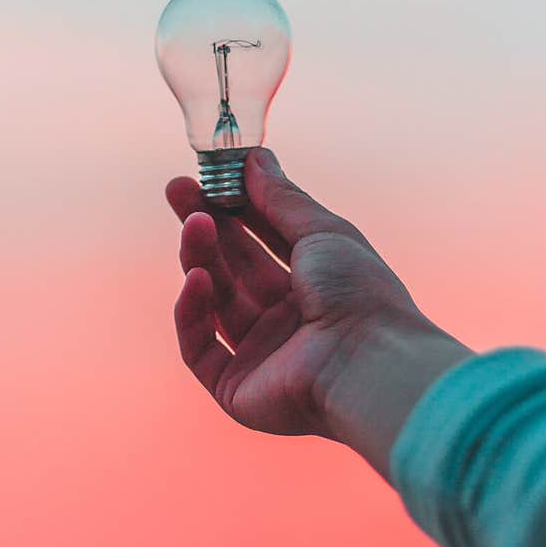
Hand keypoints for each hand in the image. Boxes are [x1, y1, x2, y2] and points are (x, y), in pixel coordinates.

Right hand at [166, 148, 470, 478]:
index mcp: (315, 285)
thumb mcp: (322, 232)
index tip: (206, 175)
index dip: (234, 207)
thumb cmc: (359, 293)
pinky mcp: (236, 389)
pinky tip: (196, 279)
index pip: (263, 239)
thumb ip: (281, 198)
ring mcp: (261, 355)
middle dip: (205, 226)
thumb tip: (255, 157)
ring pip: (215, 301)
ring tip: (194, 224)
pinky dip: (192, 313)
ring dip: (200, 259)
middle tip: (177, 190)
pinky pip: (200, 348)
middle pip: (233, 267)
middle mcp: (287, 320)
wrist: (368, 363)